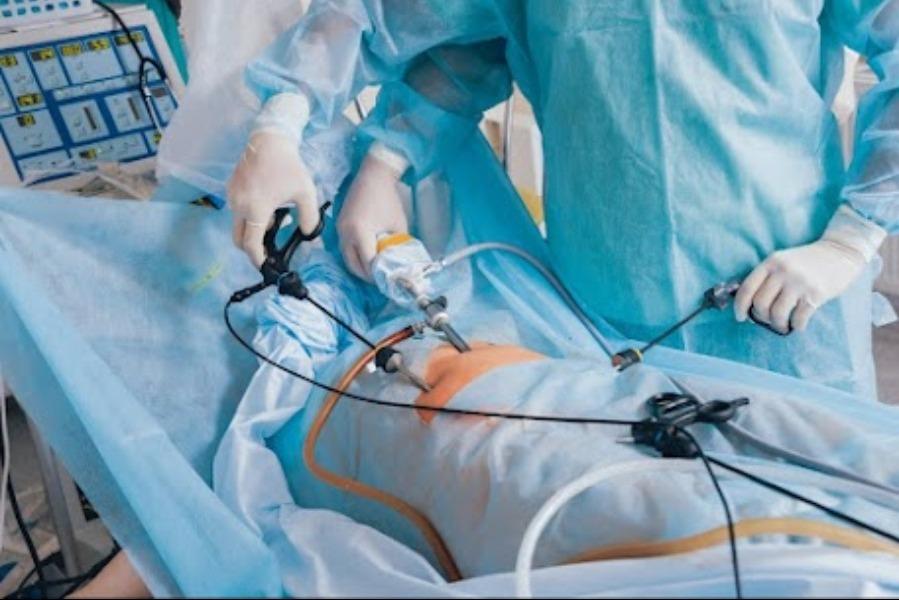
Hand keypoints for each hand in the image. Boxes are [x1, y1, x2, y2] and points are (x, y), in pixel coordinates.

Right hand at [227, 132, 318, 266]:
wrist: (269, 140)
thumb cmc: (289, 166)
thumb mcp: (305, 194)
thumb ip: (309, 218)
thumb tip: (309, 235)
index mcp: (256, 209)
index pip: (251, 245)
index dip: (257, 260)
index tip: (265, 266)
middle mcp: (239, 205)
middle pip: (239, 239)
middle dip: (251, 249)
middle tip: (268, 250)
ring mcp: (232, 197)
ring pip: (238, 225)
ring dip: (252, 230)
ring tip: (274, 219)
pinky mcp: (230, 189)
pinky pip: (237, 211)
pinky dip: (249, 216)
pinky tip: (267, 206)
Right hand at [338, 144, 409, 280]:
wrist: (374, 175)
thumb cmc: (389, 198)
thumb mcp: (398, 225)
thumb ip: (396, 246)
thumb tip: (397, 262)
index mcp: (361, 231)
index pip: (367, 263)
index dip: (377, 275)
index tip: (387, 281)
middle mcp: (346, 232)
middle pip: (353, 264)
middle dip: (366, 275)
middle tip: (380, 280)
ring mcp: (340, 228)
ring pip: (347, 257)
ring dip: (359, 266)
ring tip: (374, 271)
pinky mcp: (340, 224)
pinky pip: (345, 247)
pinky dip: (354, 255)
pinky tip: (367, 256)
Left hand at [734, 239, 866, 332]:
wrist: (840, 252)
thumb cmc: (807, 262)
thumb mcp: (782, 262)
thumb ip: (765, 278)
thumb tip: (744, 301)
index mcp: (770, 263)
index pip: (747, 289)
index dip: (740, 307)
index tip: (740, 317)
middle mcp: (782, 271)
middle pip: (760, 304)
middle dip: (761, 318)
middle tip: (769, 320)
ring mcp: (799, 282)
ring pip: (777, 314)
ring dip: (778, 325)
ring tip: (783, 325)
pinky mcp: (816, 293)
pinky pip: (799, 318)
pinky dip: (796, 326)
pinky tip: (798, 324)